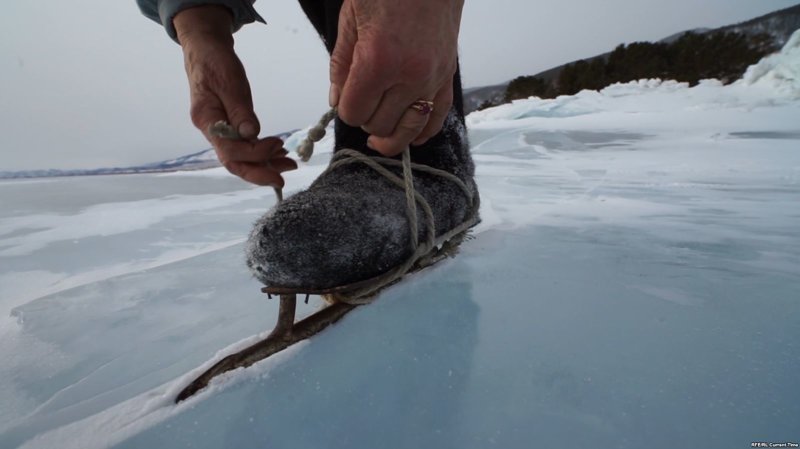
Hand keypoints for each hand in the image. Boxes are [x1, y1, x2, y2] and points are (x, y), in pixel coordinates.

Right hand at [174, 6, 296, 185]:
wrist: (205, 51)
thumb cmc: (215, 62)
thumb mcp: (229, 81)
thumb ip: (239, 110)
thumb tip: (251, 134)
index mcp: (206, 120)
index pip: (230, 150)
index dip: (255, 154)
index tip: (279, 145)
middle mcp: (211, 131)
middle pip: (233, 162)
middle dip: (259, 173)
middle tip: (283, 178)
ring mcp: (219, 132)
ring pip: (240, 158)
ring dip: (265, 165)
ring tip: (289, 165)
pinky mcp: (229, 128)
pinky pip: (244, 147)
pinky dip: (262, 153)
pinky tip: (279, 154)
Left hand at [330, 0, 463, 155]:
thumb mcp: (351, 20)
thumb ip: (341, 66)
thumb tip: (336, 102)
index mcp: (378, 61)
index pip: (354, 112)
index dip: (345, 110)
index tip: (345, 99)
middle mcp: (408, 75)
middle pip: (380, 125)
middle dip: (365, 120)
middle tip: (362, 104)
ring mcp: (432, 79)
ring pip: (409, 130)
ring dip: (392, 138)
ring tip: (380, 139)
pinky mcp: (447, 77)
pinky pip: (437, 118)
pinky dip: (423, 132)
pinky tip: (411, 135)